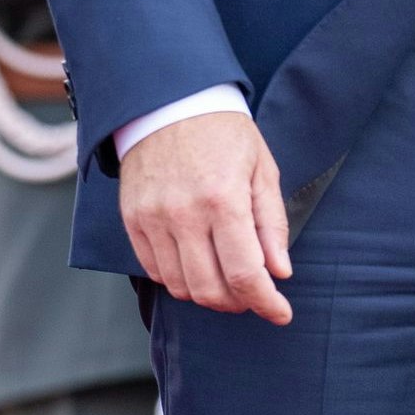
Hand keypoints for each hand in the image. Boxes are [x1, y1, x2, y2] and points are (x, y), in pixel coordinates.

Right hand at [121, 110, 291, 322]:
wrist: (168, 101)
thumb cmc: (223, 133)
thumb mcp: (261, 169)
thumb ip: (271, 224)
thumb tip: (280, 272)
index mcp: (223, 200)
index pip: (245, 274)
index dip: (266, 303)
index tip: (281, 313)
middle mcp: (184, 214)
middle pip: (210, 290)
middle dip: (238, 303)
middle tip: (253, 293)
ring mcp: (153, 218)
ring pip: (180, 287)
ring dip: (207, 293)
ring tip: (225, 278)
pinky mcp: (133, 219)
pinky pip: (154, 270)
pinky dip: (178, 278)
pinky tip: (196, 262)